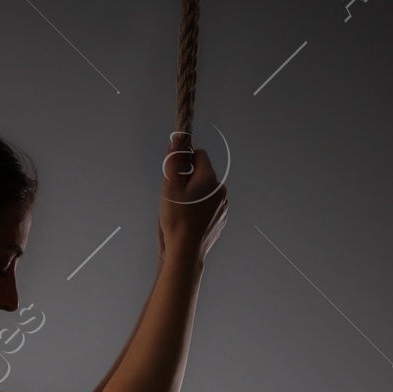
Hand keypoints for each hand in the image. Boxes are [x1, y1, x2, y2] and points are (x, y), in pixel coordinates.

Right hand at [157, 134, 226, 265]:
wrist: (185, 253)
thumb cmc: (176, 221)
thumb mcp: (169, 187)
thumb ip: (174, 161)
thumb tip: (177, 139)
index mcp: (209, 178)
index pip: (199, 155)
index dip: (185, 161)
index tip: (176, 175)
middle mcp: (220, 190)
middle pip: (203, 174)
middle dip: (190, 180)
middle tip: (176, 198)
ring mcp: (223, 206)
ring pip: (207, 191)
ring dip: (196, 195)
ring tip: (183, 212)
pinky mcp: (221, 219)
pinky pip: (210, 206)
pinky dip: (201, 209)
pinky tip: (190, 221)